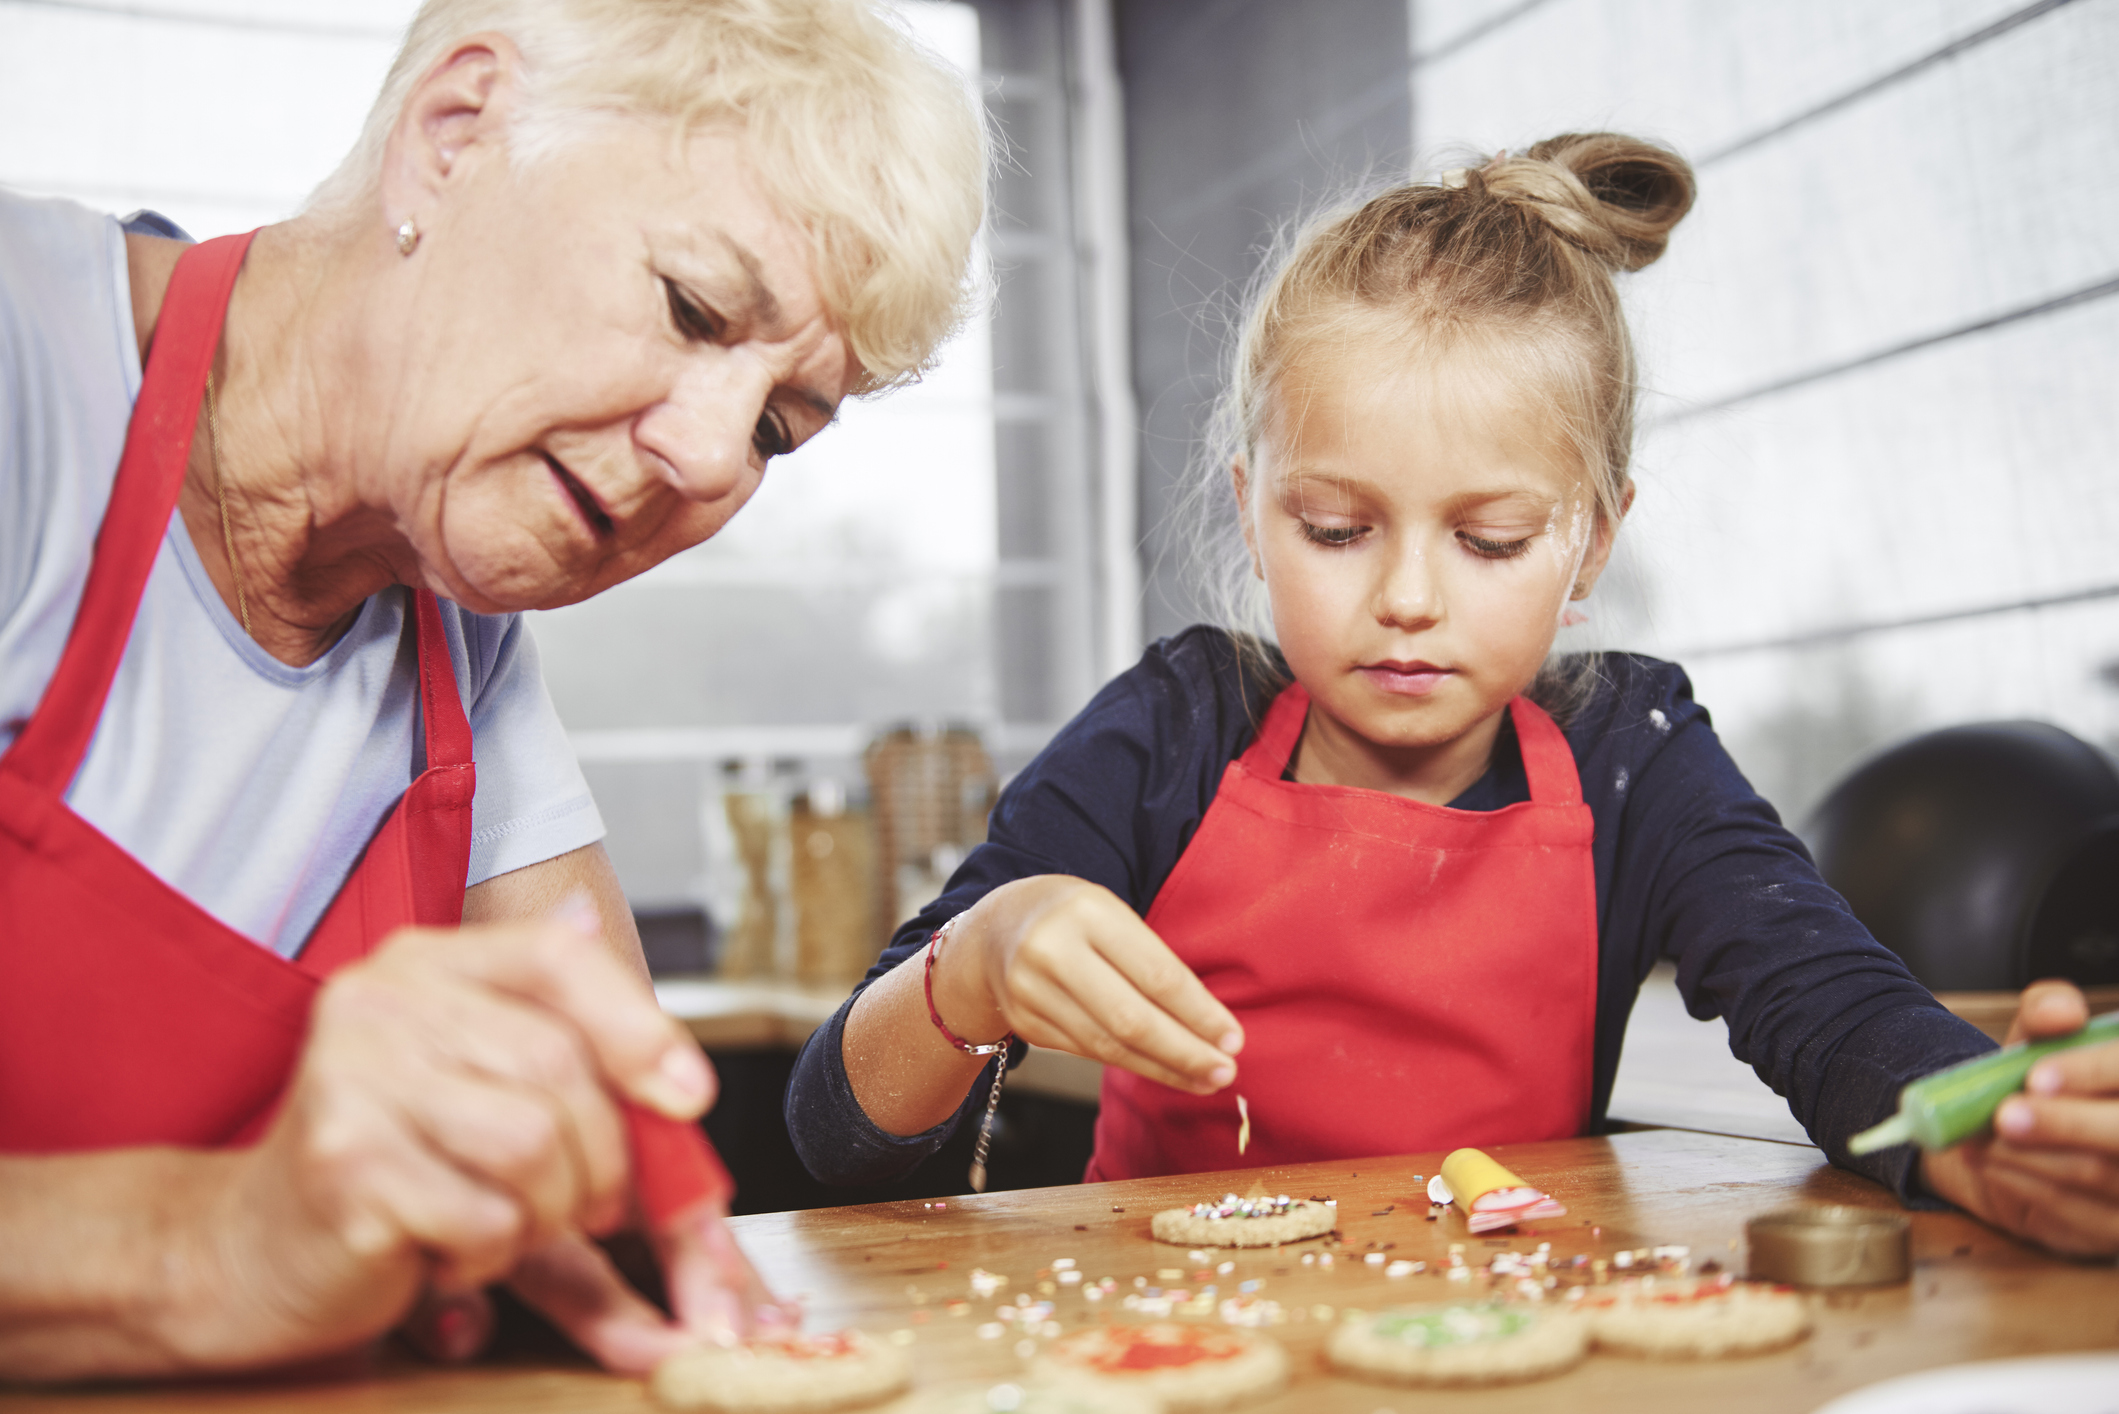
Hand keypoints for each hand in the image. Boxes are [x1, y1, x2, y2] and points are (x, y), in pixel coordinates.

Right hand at [172, 912, 717, 1368]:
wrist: (252, 1249)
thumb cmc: (395, 1165)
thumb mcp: (484, 1089)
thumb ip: (573, 1056)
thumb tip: (663, 1038)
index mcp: (425, 962)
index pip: (557, 957)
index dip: (639, 1026)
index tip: (689, 1095)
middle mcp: (380, 1001)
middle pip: (560, 1065)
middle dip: (604, 1157)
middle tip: (592, 1205)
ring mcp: (352, 1078)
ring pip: (535, 1144)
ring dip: (547, 1212)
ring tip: (504, 1221)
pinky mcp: (346, 1166)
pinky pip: (489, 1217)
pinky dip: (493, 1253)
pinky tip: (446, 1246)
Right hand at [941, 875, 1242, 1094]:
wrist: (997, 927)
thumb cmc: (1075, 918)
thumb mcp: (1112, 915)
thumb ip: (1152, 961)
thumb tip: (1211, 1024)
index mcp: (1088, 912)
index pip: (1156, 974)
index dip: (1199, 1013)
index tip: (1233, 1039)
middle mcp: (1053, 950)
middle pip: (1131, 1018)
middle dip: (1184, 1052)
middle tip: (1225, 1072)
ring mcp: (1031, 990)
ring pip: (1108, 1045)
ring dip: (1163, 1068)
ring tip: (1204, 1079)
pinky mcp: (1024, 1021)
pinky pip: (1088, 1052)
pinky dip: (1131, 1064)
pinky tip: (1162, 1070)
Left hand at [1920, 979, 2118, 1255]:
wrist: (2016, 1135)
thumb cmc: (2041, 1080)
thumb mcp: (2038, 1035)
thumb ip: (2047, 1011)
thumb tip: (2061, 1011)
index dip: (2088, 1072)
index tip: (2035, 1076)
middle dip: (2063, 1124)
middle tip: (2005, 1115)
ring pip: (2101, 1174)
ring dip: (2031, 1155)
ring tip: (1979, 1134)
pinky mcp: (2118, 1229)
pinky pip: (2079, 1213)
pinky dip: (2024, 1184)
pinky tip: (1986, 1160)